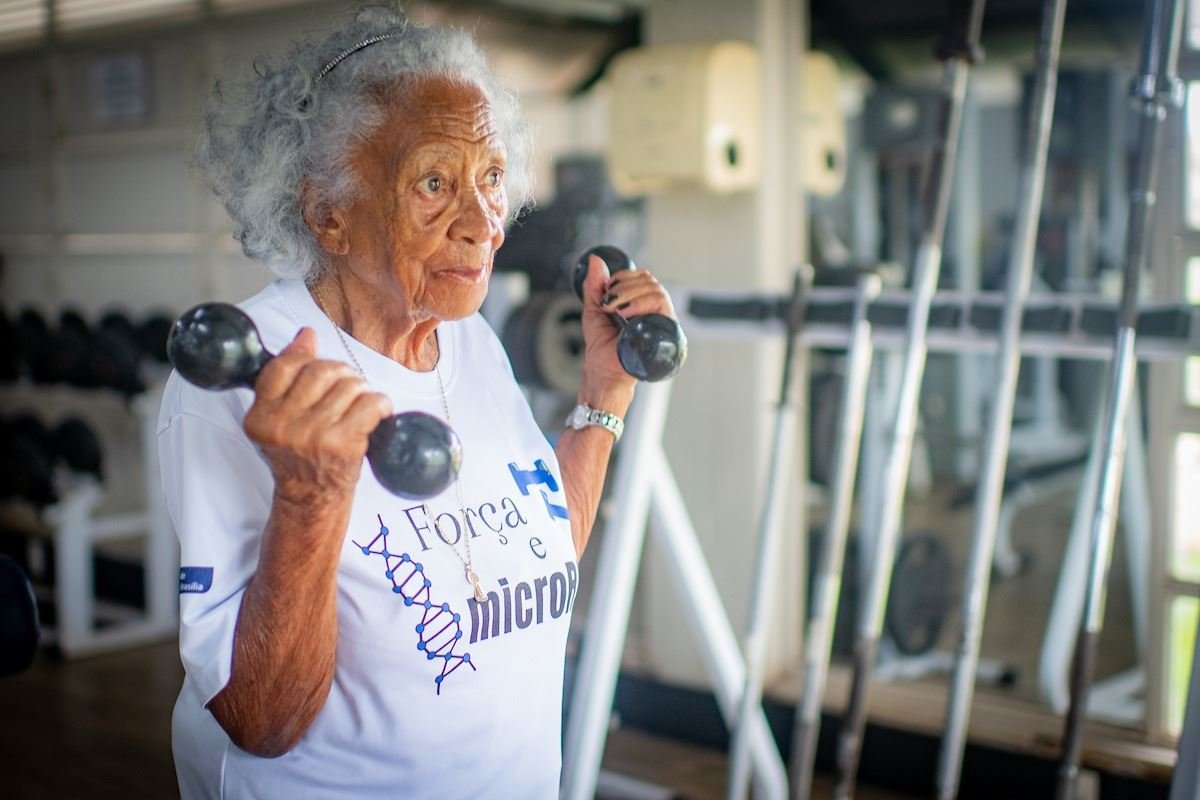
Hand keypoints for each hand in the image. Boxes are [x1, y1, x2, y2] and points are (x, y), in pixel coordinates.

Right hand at [243, 328, 392, 504]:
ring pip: (348, 385)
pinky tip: (377, 412)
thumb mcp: (280, 417)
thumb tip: (305, 335)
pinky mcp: (342, 445)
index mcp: (260, 416)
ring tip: (359, 403)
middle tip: (346, 385)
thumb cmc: (299, 453)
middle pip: (321, 371)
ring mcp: (313, 436)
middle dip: (340, 372)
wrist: (311, 497)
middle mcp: (283, 426)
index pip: (283, 366)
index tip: (317, 362)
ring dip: (361, 389)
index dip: (306, 357)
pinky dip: (380, 404)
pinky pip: (370, 404)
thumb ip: (286, 377)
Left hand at [577, 254, 678, 408]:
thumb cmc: (601, 349)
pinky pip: (662, 305)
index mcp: (639, 304)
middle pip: (649, 280)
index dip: (625, 277)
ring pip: (656, 290)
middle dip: (625, 286)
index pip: (642, 277)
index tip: (607, 290)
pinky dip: (642, 304)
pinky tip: (626, 314)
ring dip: (630, 295)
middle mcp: (654, 311)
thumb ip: (594, 286)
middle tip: (608, 303)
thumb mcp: (594, 311)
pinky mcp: (666, 331)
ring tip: (614, 311)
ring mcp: (661, 321)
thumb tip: (595, 259)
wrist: (604, 375)